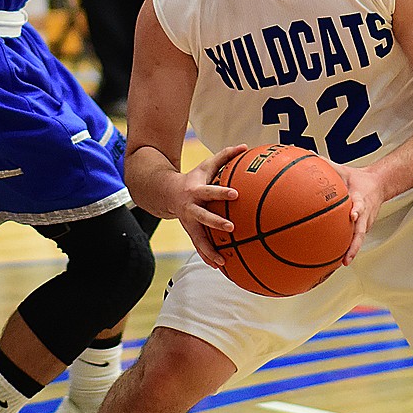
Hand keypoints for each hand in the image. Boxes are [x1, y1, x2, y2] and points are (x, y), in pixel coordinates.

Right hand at [172, 144, 248, 269]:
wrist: (167, 193)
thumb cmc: (194, 178)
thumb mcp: (207, 165)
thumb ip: (225, 155)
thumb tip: (244, 146)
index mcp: (196, 191)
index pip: (210, 191)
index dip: (221, 193)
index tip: (235, 194)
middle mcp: (191, 208)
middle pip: (203, 217)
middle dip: (216, 223)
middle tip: (231, 227)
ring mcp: (189, 222)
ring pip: (198, 238)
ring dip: (209, 250)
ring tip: (222, 261)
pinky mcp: (190, 232)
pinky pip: (199, 247)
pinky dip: (207, 257)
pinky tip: (219, 267)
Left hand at [332, 163, 385, 264]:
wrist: (379, 185)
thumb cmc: (357, 179)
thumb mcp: (343, 169)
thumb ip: (325, 164)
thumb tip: (306, 154)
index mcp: (361, 198)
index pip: (360, 204)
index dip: (357, 210)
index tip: (353, 215)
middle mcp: (365, 213)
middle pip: (362, 231)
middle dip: (355, 244)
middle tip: (348, 255)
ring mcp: (365, 222)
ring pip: (359, 239)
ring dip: (352, 251)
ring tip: (343, 263)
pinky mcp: (363, 228)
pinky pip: (355, 239)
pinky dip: (349, 250)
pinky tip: (337, 261)